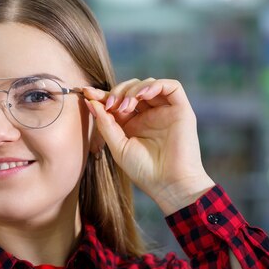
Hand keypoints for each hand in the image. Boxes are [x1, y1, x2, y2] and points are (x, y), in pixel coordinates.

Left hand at [83, 78, 214, 214]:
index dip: (102, 95)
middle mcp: (149, 114)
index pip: (117, 101)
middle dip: (117, 91)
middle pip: (131, 89)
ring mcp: (165, 111)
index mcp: (133, 123)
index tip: (87, 92)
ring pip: (148, 84)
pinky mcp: (181, 110)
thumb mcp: (118, 146)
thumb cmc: (144, 170)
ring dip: (133, 90)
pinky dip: (155, 85)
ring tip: (125, 106)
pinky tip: (142, 96)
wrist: (169, 184)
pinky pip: (171, 86)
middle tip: (109, 105)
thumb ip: (105, 124)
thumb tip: (90, 102)